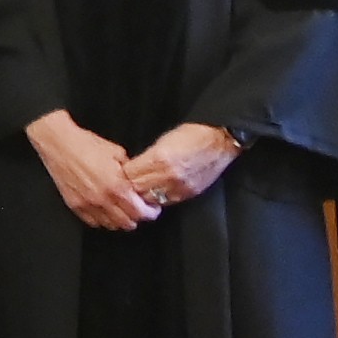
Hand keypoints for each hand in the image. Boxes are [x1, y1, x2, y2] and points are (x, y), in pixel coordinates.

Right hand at [30, 109, 162, 230]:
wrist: (60, 143)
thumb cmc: (88, 145)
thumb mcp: (117, 153)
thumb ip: (130, 171)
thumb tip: (137, 182)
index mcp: (117, 186)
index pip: (140, 212)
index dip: (150, 212)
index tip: (152, 208)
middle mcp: (103, 200)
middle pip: (127, 223)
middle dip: (137, 217)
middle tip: (139, 209)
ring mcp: (87, 205)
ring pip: (111, 225)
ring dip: (120, 220)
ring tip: (122, 211)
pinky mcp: (74, 205)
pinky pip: (93, 222)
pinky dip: (102, 219)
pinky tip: (105, 210)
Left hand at [122, 124, 242, 208]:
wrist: (220, 141)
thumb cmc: (191, 135)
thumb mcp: (163, 141)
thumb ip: (146, 157)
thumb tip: (131, 169)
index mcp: (159, 158)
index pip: (129, 174)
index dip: (121, 175)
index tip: (117, 174)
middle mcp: (168, 175)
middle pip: (137, 189)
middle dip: (128, 188)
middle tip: (123, 186)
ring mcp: (179, 186)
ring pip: (150, 199)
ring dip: (141, 197)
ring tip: (137, 192)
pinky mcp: (188, 193)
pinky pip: (166, 202)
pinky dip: (157, 199)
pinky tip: (154, 194)